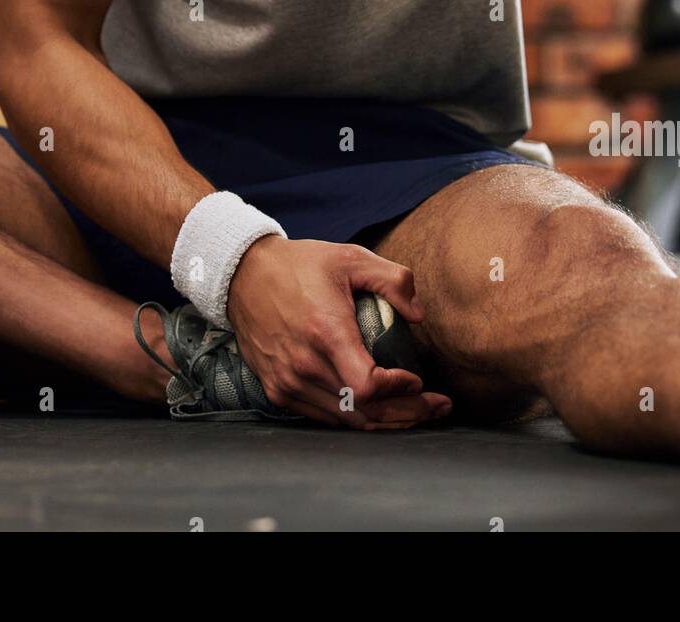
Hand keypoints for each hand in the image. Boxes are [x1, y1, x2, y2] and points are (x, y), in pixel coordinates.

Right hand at [225, 235, 452, 429]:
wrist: (244, 275)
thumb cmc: (301, 265)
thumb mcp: (351, 258)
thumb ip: (393, 280)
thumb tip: (418, 315)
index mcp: (325, 331)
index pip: (368, 385)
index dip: (398, 390)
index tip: (416, 379)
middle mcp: (305, 364)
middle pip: (364, 410)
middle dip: (407, 413)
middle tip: (436, 406)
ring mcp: (288, 382)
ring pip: (346, 421)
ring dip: (384, 421)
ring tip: (414, 411)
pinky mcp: (278, 390)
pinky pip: (324, 416)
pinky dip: (354, 418)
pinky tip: (375, 409)